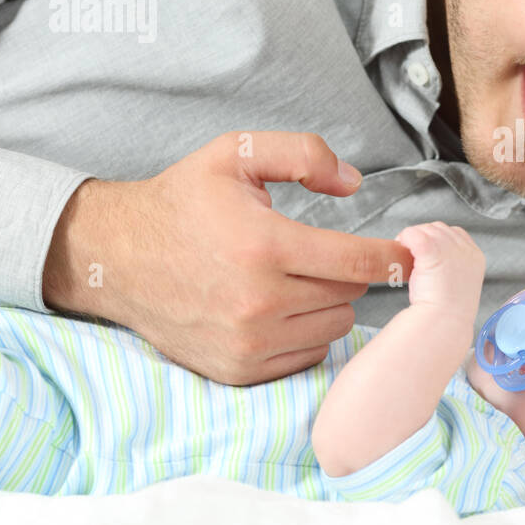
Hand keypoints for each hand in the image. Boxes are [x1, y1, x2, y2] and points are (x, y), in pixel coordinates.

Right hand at [43, 131, 412, 384]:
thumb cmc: (181, 203)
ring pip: (334, 327)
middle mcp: (259, 302)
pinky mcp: (238, 370)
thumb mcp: (236, 153)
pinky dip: (306, 333)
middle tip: (317, 253)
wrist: (115, 258)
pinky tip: (281, 309)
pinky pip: (306, 356)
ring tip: (295, 279)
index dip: (393, 257)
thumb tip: (354, 183)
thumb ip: (303, 154)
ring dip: (328, 303)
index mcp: (265, 246)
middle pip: (350, 294)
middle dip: (345, 271)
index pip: (361, 262)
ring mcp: (248, 343)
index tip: (409, 253)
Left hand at [393, 222, 484, 328]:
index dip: (438, 241)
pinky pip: (413, 234)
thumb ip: (452, 266)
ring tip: (407, 258)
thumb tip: (432, 256)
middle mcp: (465, 249)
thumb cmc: (447, 311)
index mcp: (475, 256)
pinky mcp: (432, 250)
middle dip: (424, 238)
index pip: (455, 234)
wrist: (443, 322)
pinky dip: (404, 239)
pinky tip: (401, 250)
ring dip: (413, 240)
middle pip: (439, 229)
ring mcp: (450, 248)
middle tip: (413, 257)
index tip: (427, 255)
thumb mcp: (459, 283)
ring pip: (425, 230)